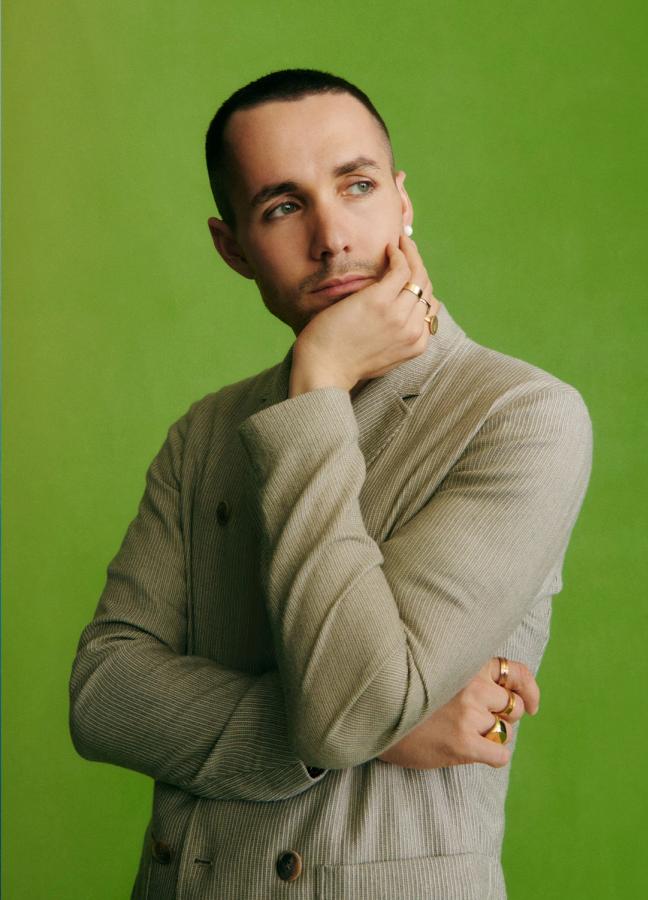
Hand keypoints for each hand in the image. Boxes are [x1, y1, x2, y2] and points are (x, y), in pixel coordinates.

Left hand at [289, 235, 439, 396]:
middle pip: (426, 288)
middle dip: (419, 265)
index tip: (410, 274)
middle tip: (407, 249)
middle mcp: (413, 330)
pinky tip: (389, 248)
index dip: (421, 287)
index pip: (430, 307)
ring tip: (400, 242)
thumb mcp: (381, 356)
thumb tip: (403, 318)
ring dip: (411, 253)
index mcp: (416, 344)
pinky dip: (399, 253)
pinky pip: (401, 269)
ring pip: (418, 275)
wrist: (323, 370)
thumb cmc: (343, 363)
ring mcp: (398, 315)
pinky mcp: (380, 301)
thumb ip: (397, 339)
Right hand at [377, 658, 539, 768]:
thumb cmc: (404, 691)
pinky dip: (493, 756)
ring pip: (505, 731)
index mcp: (468, 663)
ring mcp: (469, 714)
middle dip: (503, 716)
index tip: (532, 704)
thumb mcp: (437, 669)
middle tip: (479, 722)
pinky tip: (472, 753)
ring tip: (462, 733)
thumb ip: (467, 672)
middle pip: (513, 706)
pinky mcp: (463, 743)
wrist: (373, 714)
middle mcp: (473, 685)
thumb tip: (501, 690)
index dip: (529, 690)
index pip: (516, 672)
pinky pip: (500, 755)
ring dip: (490, 736)